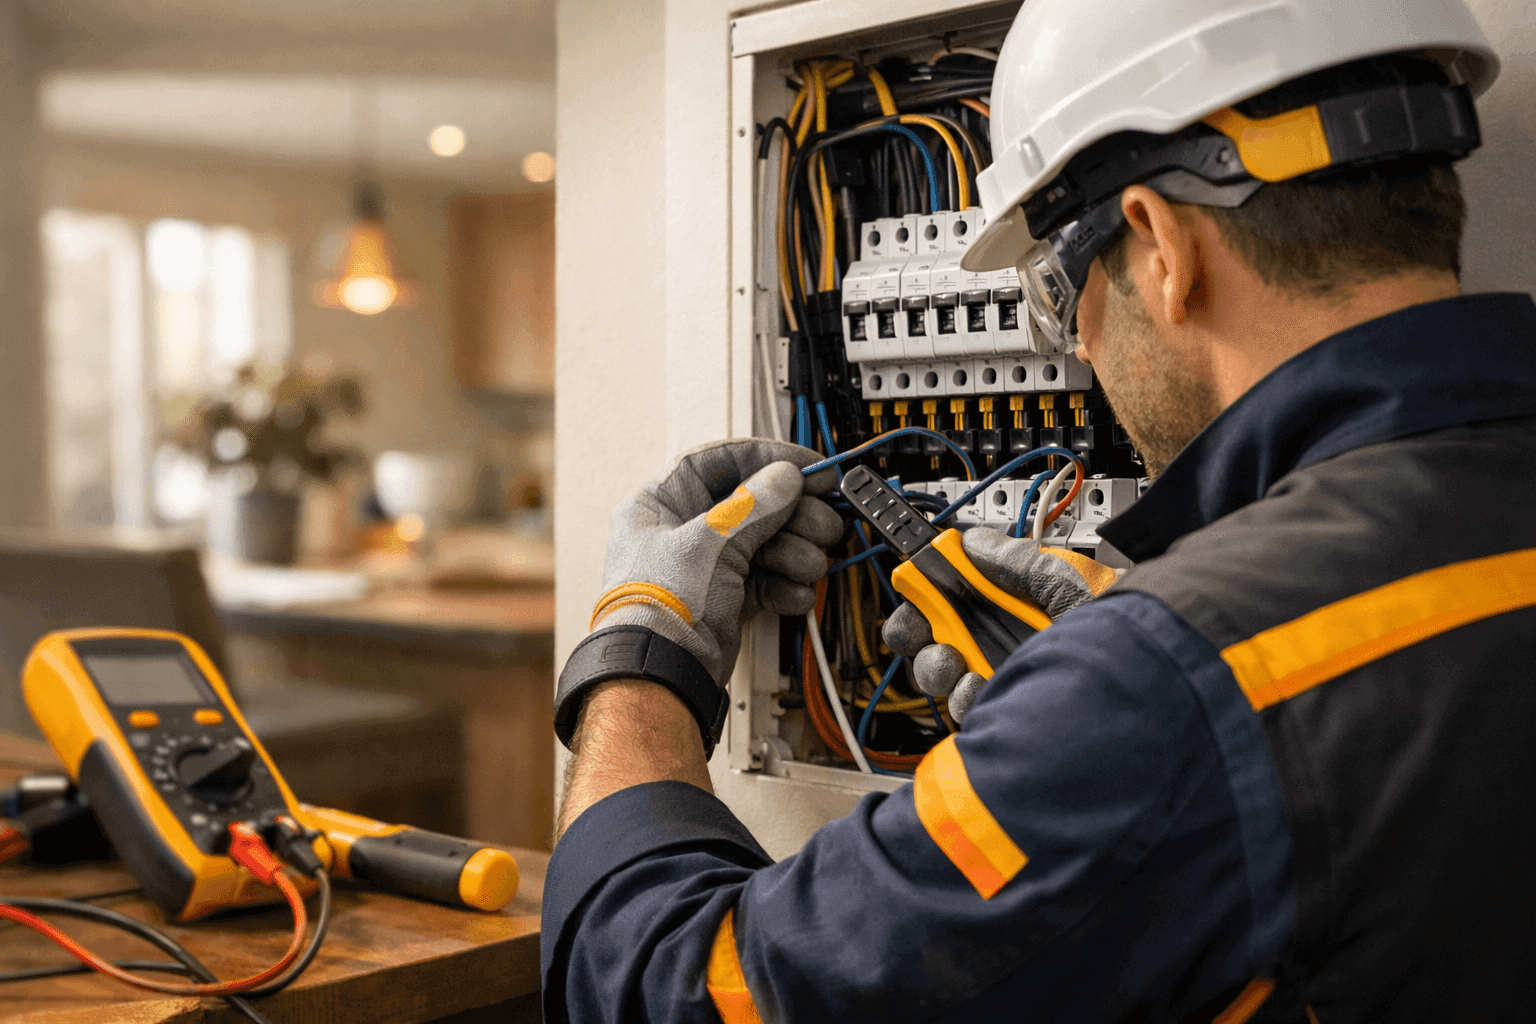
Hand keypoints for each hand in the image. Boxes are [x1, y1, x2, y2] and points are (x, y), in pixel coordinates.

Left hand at [592, 438, 841, 684]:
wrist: (660, 676)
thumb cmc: (661, 608)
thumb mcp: (710, 542)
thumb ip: (754, 505)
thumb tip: (785, 477)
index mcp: (661, 503)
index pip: (720, 461)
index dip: (768, 459)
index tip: (809, 467)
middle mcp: (683, 531)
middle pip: (751, 504)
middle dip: (792, 515)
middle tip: (823, 523)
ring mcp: (706, 566)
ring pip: (764, 543)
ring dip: (794, 553)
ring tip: (808, 566)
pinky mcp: (725, 599)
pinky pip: (766, 580)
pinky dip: (785, 587)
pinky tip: (795, 594)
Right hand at [882, 528, 1120, 722]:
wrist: (1149, 686)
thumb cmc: (1120, 631)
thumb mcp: (1069, 585)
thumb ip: (1019, 563)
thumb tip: (973, 542)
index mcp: (1011, 605)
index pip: (951, 594)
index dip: (924, 591)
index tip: (915, 589)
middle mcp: (1002, 643)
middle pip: (933, 637)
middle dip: (919, 634)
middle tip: (929, 635)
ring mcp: (1003, 680)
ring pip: (942, 677)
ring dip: (943, 669)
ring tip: (966, 668)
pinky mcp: (1007, 714)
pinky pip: (965, 709)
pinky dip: (968, 699)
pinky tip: (989, 690)